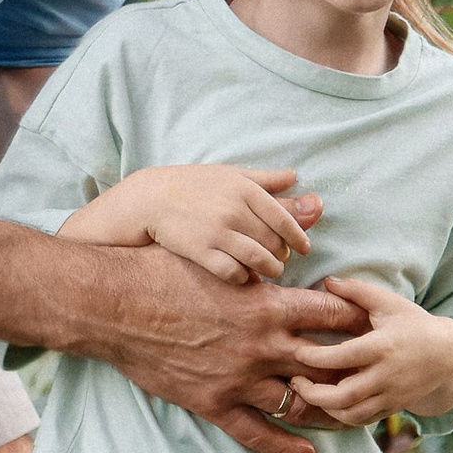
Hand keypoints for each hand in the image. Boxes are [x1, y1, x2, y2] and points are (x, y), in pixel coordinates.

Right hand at [63, 162, 321, 285]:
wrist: (149, 199)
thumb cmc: (192, 185)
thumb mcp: (228, 174)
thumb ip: (264, 178)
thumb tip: (297, 177)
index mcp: (245, 189)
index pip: (285, 218)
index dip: (299, 237)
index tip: (304, 248)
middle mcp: (234, 210)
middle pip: (275, 242)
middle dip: (282, 254)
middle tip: (281, 260)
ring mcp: (218, 232)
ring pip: (260, 260)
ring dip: (269, 269)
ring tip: (269, 272)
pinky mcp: (201, 252)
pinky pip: (235, 273)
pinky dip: (245, 278)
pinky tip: (245, 277)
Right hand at [89, 245, 369, 452]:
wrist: (115, 306)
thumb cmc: (162, 270)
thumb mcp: (218, 252)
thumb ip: (263, 251)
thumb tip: (300, 211)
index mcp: (268, 305)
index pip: (333, 314)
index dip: (358, 320)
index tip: (373, 325)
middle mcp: (263, 345)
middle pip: (327, 363)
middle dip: (355, 370)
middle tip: (376, 375)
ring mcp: (240, 379)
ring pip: (300, 403)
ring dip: (329, 410)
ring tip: (351, 416)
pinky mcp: (215, 403)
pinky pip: (258, 434)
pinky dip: (286, 447)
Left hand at [286, 275, 452, 428]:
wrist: (449, 357)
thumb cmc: (414, 325)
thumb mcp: (389, 303)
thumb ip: (357, 291)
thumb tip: (327, 280)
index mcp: (383, 346)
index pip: (344, 356)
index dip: (316, 357)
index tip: (298, 352)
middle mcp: (387, 375)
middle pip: (344, 395)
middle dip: (314, 393)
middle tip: (295, 382)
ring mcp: (391, 395)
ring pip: (352, 414)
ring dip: (325, 408)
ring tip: (309, 393)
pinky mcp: (393, 408)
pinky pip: (362, 421)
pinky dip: (342, 416)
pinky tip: (328, 403)